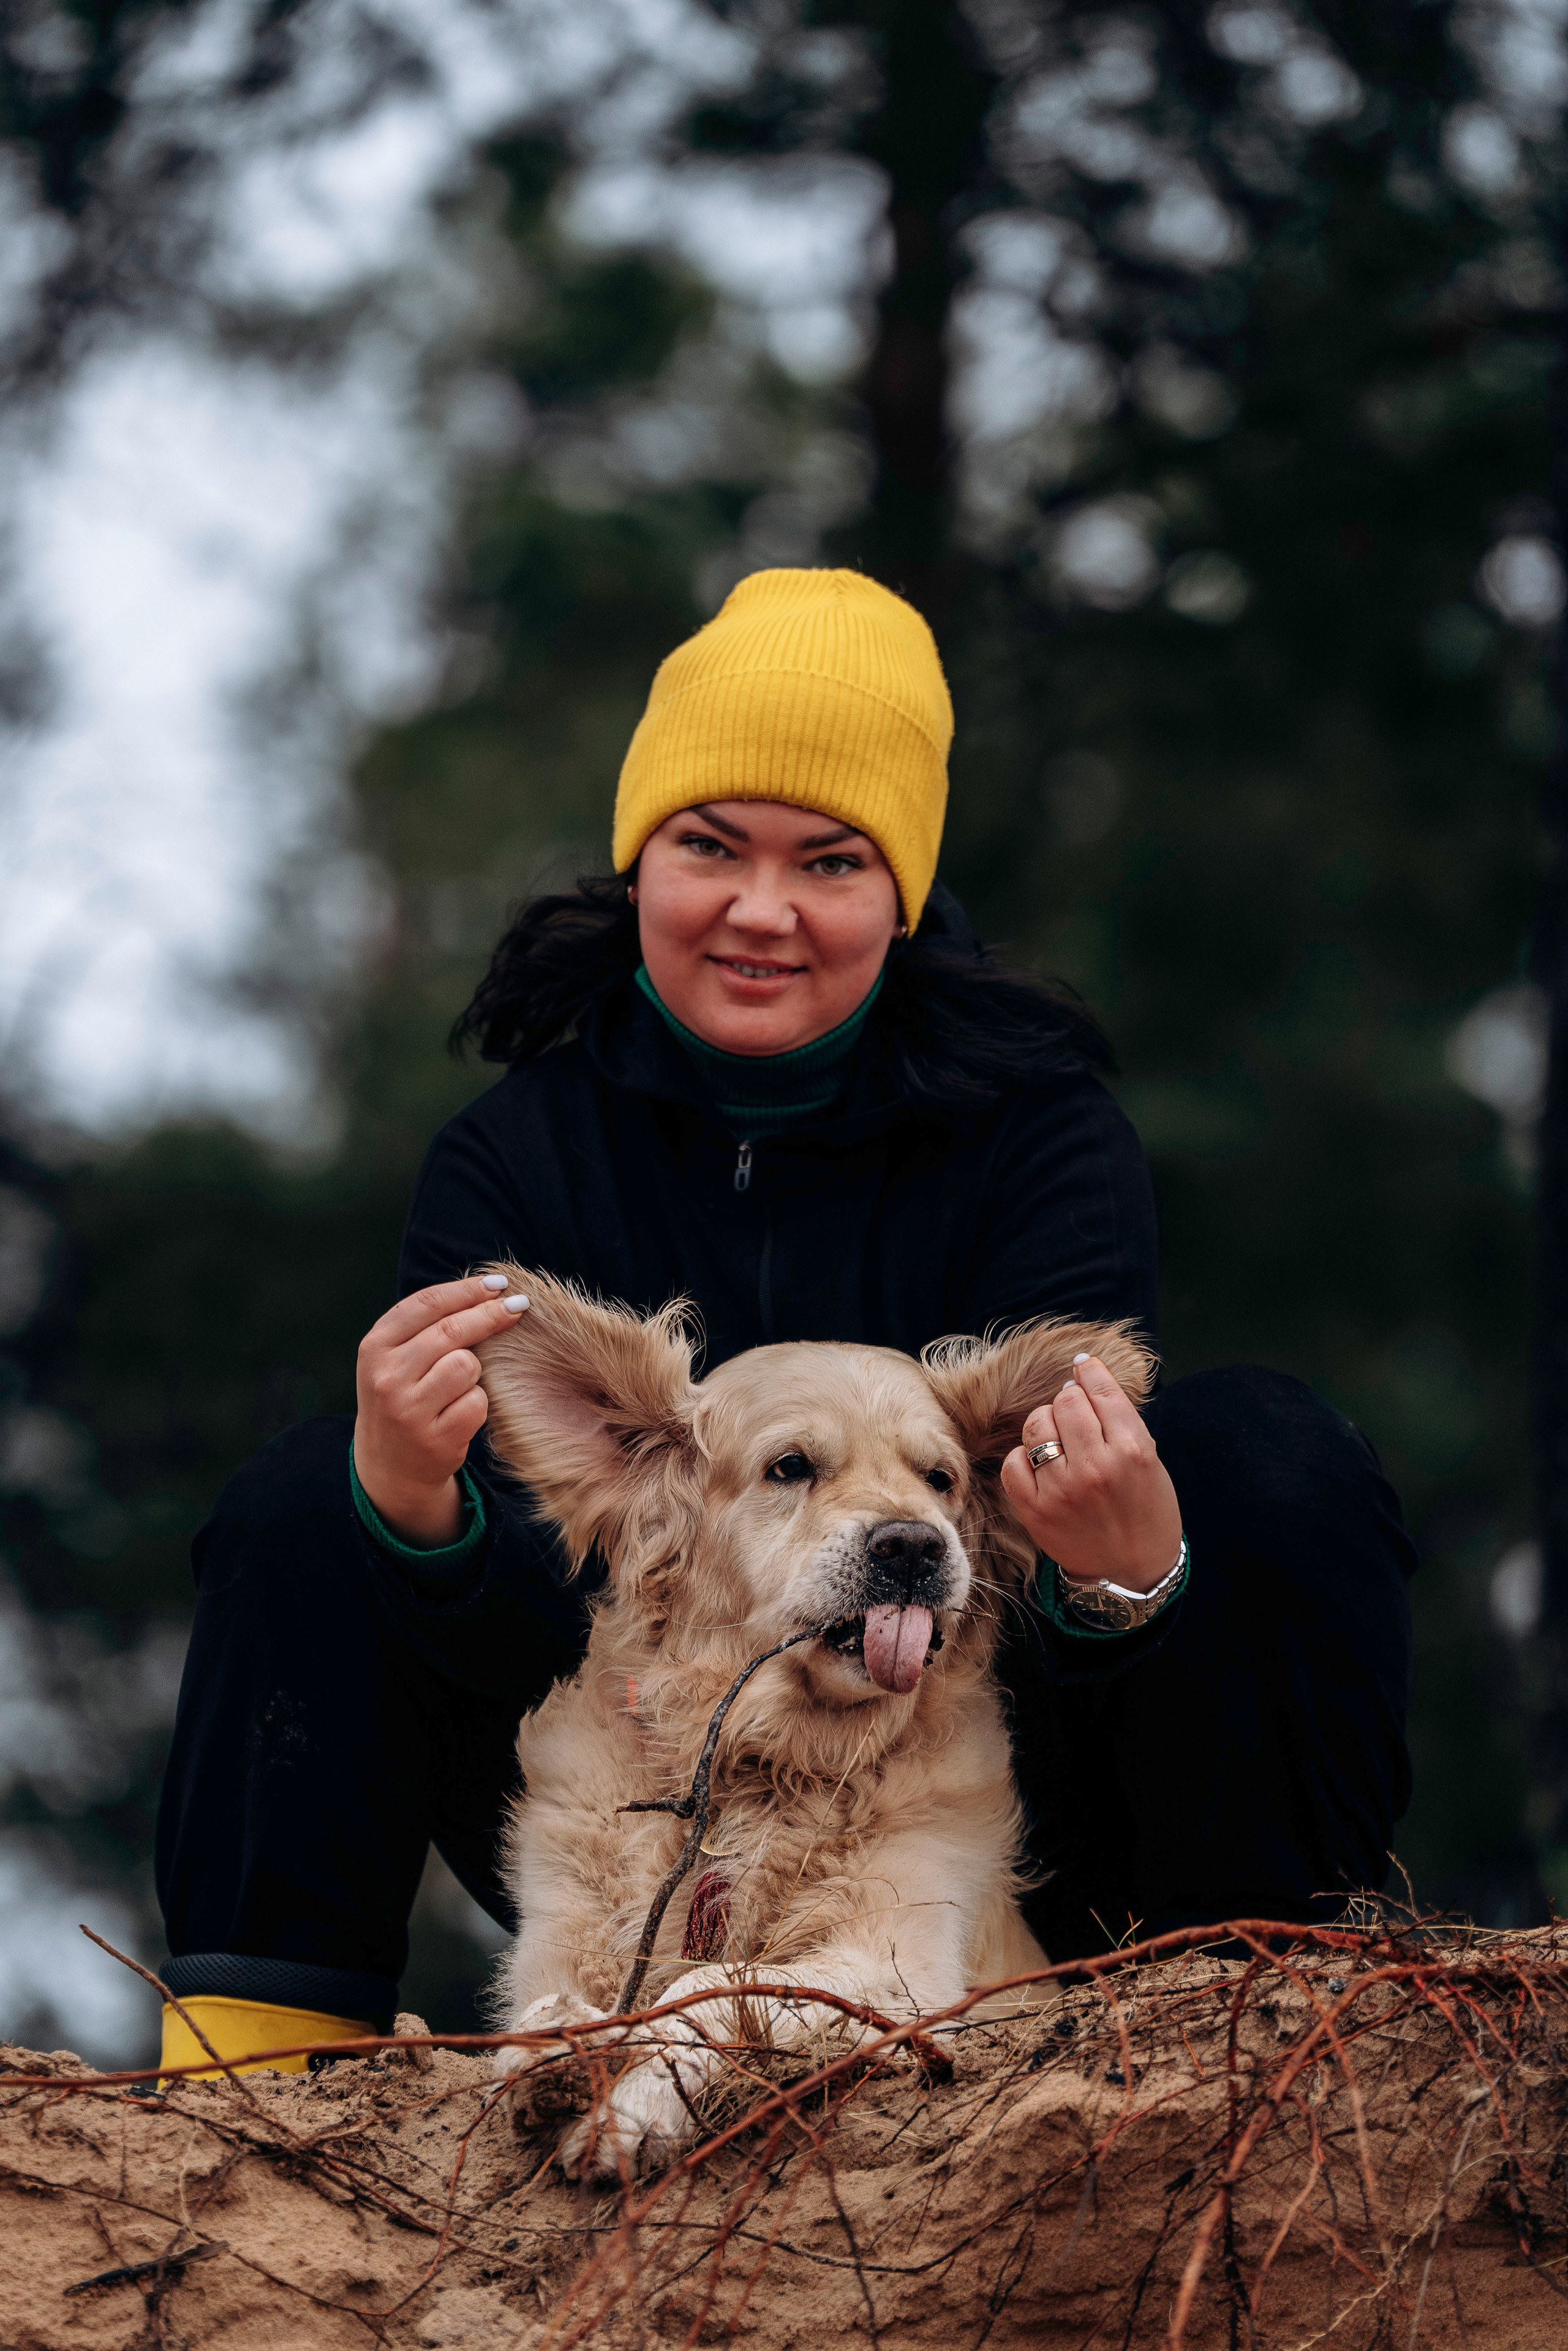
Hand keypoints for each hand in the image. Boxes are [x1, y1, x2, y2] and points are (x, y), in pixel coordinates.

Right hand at [354, 1274, 528, 1545]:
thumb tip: (492, 1290)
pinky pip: (477, 1402)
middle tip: (518, 1306)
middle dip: (490, 1314)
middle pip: (451, 1331)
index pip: (426, 1304)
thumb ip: (427, 1324)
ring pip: (467, 1365)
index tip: (499, 1284)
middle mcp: (386, 1378)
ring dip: (474, 1370)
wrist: (390, 1465)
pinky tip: (460, 1413)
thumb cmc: (403, 1395)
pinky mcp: (435, 1439)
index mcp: (374, 1348)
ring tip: (459, 1384)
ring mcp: (409, 1411)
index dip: (467, 1289)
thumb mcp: (396, 1357)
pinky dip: (477, 1403)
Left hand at [1000, 1353, 1181, 1592]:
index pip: (1101, 1391)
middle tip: (1077, 1417)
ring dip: (1047, 1424)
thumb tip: (1081, 1376)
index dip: (1089, 1371)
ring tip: (1060, 1441)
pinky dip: (1024, 1457)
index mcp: (1132, 1451)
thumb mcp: (1150, 1460)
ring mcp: (1062, 1489)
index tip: (1082, 1366)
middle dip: (1070, 1401)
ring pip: (1037, 1424)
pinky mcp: (1036, 1509)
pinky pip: (1014, 1461)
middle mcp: (1096, 1467)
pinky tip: (1041, 1465)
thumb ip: (1120, 1420)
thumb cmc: (1146, 1510)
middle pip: (1066, 1401)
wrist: (1132, 1570)